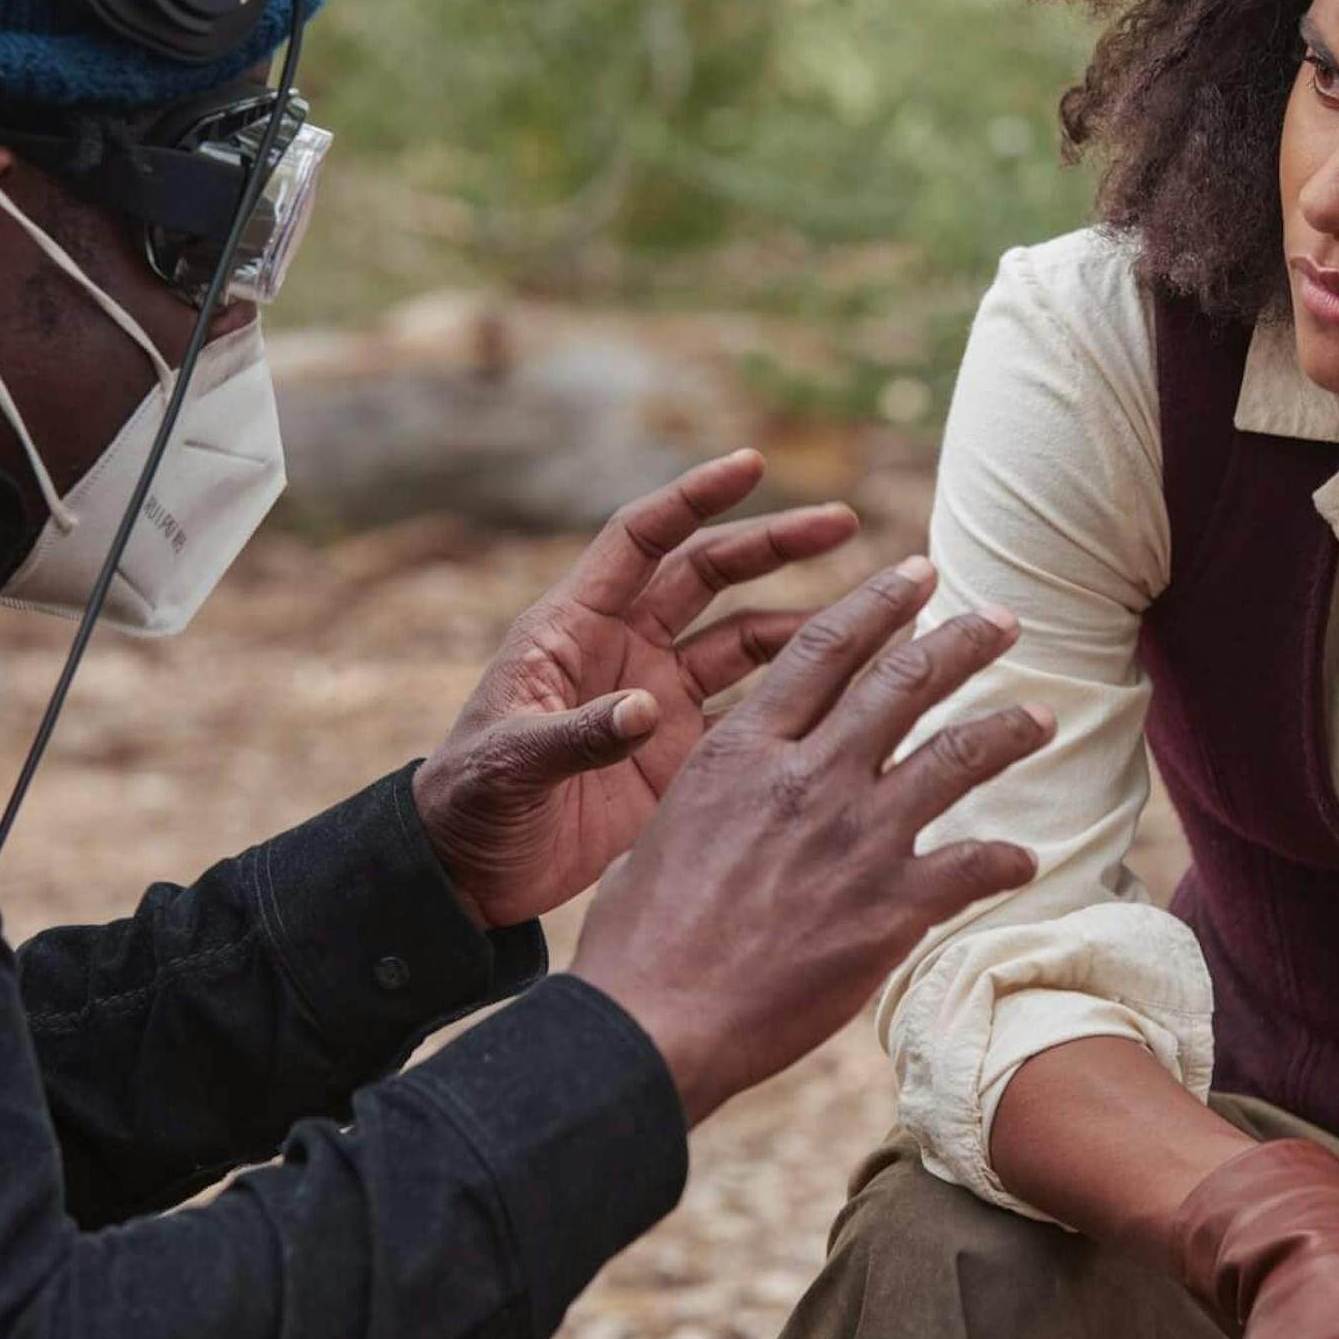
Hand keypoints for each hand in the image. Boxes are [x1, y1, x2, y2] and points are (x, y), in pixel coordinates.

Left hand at [413, 450, 858, 927]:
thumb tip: (646, 708)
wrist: (469, 874)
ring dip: (799, 621)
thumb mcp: (508, 763)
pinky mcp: (679, 753)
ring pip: (743, 639)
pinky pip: (751, 712)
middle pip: (710, 575)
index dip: (694, 498)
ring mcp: (657, 698)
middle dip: (773, 544)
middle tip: (842, 521)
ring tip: (871, 611)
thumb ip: (575, 734)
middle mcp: (623, 648)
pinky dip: (796, 698)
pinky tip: (851, 692)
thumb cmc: (467, 802)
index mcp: (573, 626)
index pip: (641, 539)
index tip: (751, 465)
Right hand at [567, 554, 1050, 1123]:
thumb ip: (717, 789)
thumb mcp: (663, 827)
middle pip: (905, 682)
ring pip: (957, 755)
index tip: (919, 575)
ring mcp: (857, 839)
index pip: (827, 648)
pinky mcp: (891, 907)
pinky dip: (1006, 858)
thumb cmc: (642, 935)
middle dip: (963, 641)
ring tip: (1043, 715)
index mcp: (744, 749)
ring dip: (1008, 728)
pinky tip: (1026, 858)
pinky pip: (973, 865)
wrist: (658, 1021)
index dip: (881, 604)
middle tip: (1002, 621)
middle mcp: (808, 777)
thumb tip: (734, 782)